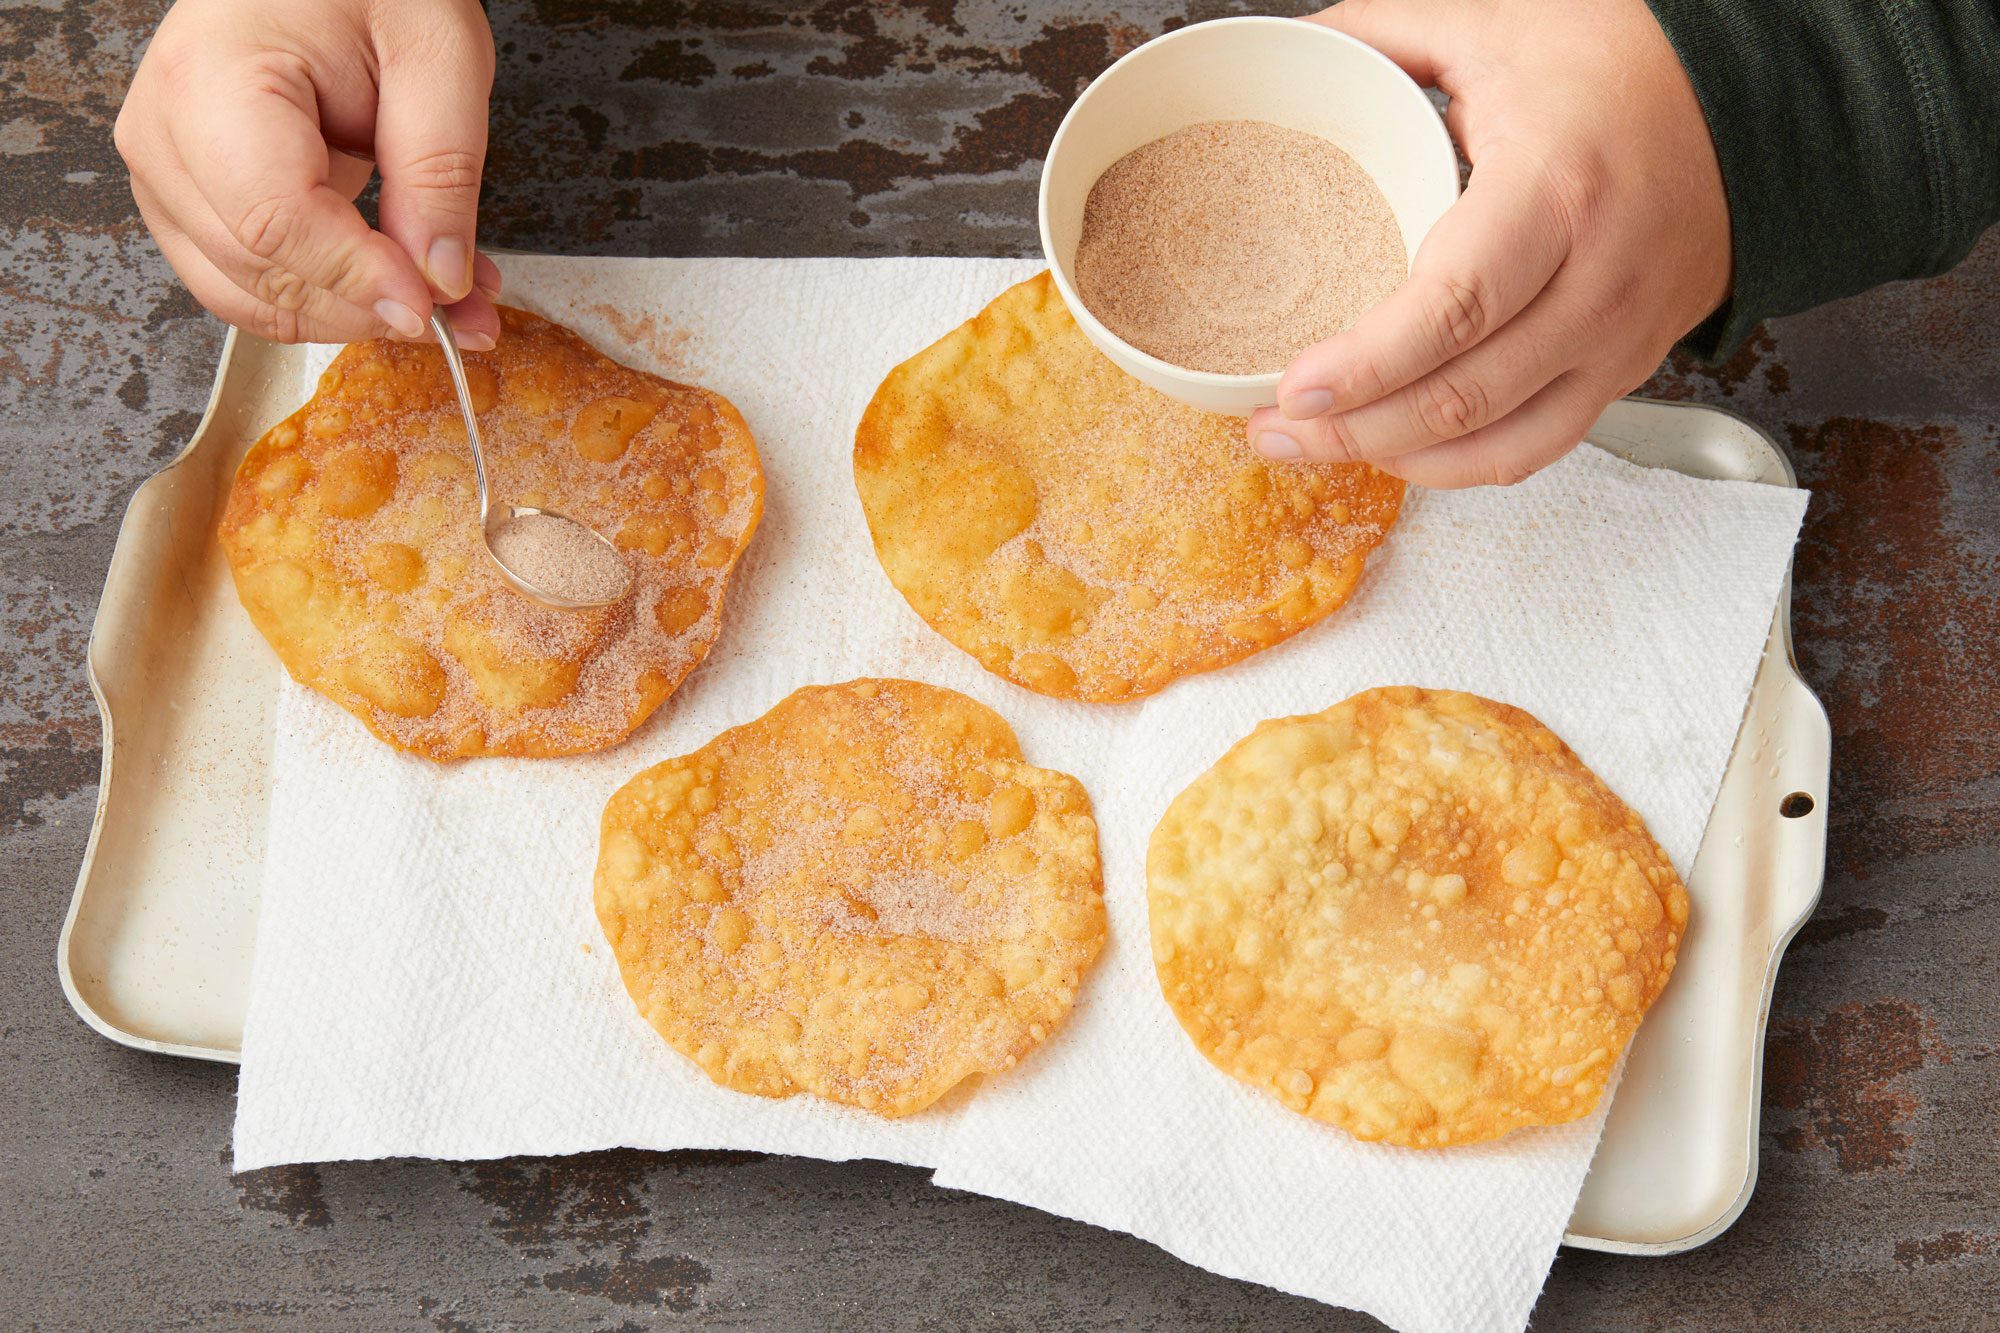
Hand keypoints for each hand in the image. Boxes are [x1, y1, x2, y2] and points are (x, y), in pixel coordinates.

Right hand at [115, 0, 502, 347]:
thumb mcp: (438, 58)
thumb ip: (438, 173)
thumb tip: (438, 279)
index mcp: (213, 79)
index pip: (275, 220)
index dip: (358, 278)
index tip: (432, 303)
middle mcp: (167, 132)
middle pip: (261, 270)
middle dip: (371, 305)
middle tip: (469, 310)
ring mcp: (168, 172)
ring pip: (252, 295)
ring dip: (355, 314)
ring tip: (448, 300)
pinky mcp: (189, 200)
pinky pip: (250, 283)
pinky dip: (330, 298)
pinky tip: (398, 283)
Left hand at [1248, 0, 1730, 486]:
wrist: (1759, 99)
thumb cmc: (1628, 61)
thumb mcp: (1499, 25)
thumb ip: (1385, 35)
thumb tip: (1293, 46)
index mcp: (1557, 189)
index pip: (1455, 306)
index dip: (1369, 363)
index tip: (1296, 388)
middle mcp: (1597, 278)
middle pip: (1464, 393)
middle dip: (1354, 431)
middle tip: (1271, 431)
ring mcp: (1618, 336)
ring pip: (1498, 440)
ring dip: (1394, 461)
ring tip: (1311, 450)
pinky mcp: (1626, 369)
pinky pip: (1539, 447)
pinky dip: (1460, 465)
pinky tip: (1397, 455)